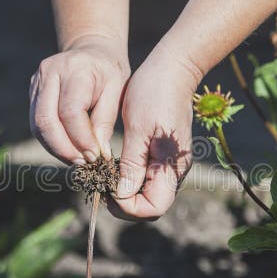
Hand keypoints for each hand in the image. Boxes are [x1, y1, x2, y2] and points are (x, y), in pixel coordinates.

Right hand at [29, 35, 128, 163]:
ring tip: (77, 159)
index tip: (95, 156)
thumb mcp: (117, 90)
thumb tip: (98, 153)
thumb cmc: (109, 71)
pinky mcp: (32, 92)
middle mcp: (50, 73)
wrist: (92, 49)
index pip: (70, 112)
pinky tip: (68, 149)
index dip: (81, 139)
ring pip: (37, 125)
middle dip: (63, 148)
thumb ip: (106, 120)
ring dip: (56, 148)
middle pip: (46, 120)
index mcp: (74, 69)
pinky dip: (51, 140)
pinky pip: (36, 123)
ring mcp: (37, 81)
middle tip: (83, 163)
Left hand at [111, 44, 201, 219]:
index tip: (107, 191)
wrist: (173, 69)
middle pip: (151, 206)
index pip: (153, 208)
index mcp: (172, 166)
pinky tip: (115, 166)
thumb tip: (122, 195)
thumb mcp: (139, 128)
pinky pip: (148, 179)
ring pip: (148, 195)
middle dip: (125, 203)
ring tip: (104, 175)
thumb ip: (133, 164)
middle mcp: (175, 171)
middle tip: (101, 186)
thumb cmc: (155, 93)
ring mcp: (172, 164)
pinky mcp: (165, 156)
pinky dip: (130, 180)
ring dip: (126, 192)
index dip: (129, 208)